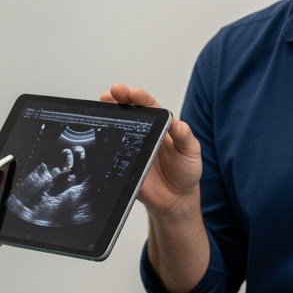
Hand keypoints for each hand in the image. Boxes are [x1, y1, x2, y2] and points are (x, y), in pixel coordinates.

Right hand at [102, 83, 201, 217]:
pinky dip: (105, 141)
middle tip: (113, 92)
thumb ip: (184, 136)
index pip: (150, 106)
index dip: (141, 98)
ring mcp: (132, 147)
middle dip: (120, 99)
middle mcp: (145, 133)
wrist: (176, 200)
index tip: (133, 93)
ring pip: (118, 127)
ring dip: (109, 114)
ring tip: (103, 104)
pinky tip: (100, 133)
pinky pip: (113, 152)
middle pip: (129, 111)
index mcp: (161, 126)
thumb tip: (176, 121)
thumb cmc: (185, 171)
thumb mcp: (191, 151)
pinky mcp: (124, 163)